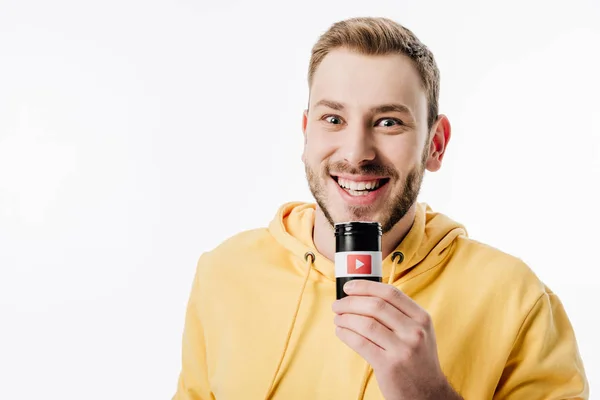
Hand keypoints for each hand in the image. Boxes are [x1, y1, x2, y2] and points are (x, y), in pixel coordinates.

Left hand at [331, 280, 461, 399]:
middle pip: (375, 306)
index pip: (390, 293)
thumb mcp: (418, 332)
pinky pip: (360, 343)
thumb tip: (363, 296)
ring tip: (337, 319)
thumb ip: (398, 314)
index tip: (349, 287)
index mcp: (421, 318)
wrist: (428, 394)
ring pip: (366, 323)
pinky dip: (346, 334)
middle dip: (350, 302)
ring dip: (345, 318)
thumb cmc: (417, 360)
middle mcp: (415, 331)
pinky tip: (341, 332)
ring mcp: (403, 349)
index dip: (366, 286)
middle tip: (337, 305)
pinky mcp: (389, 365)